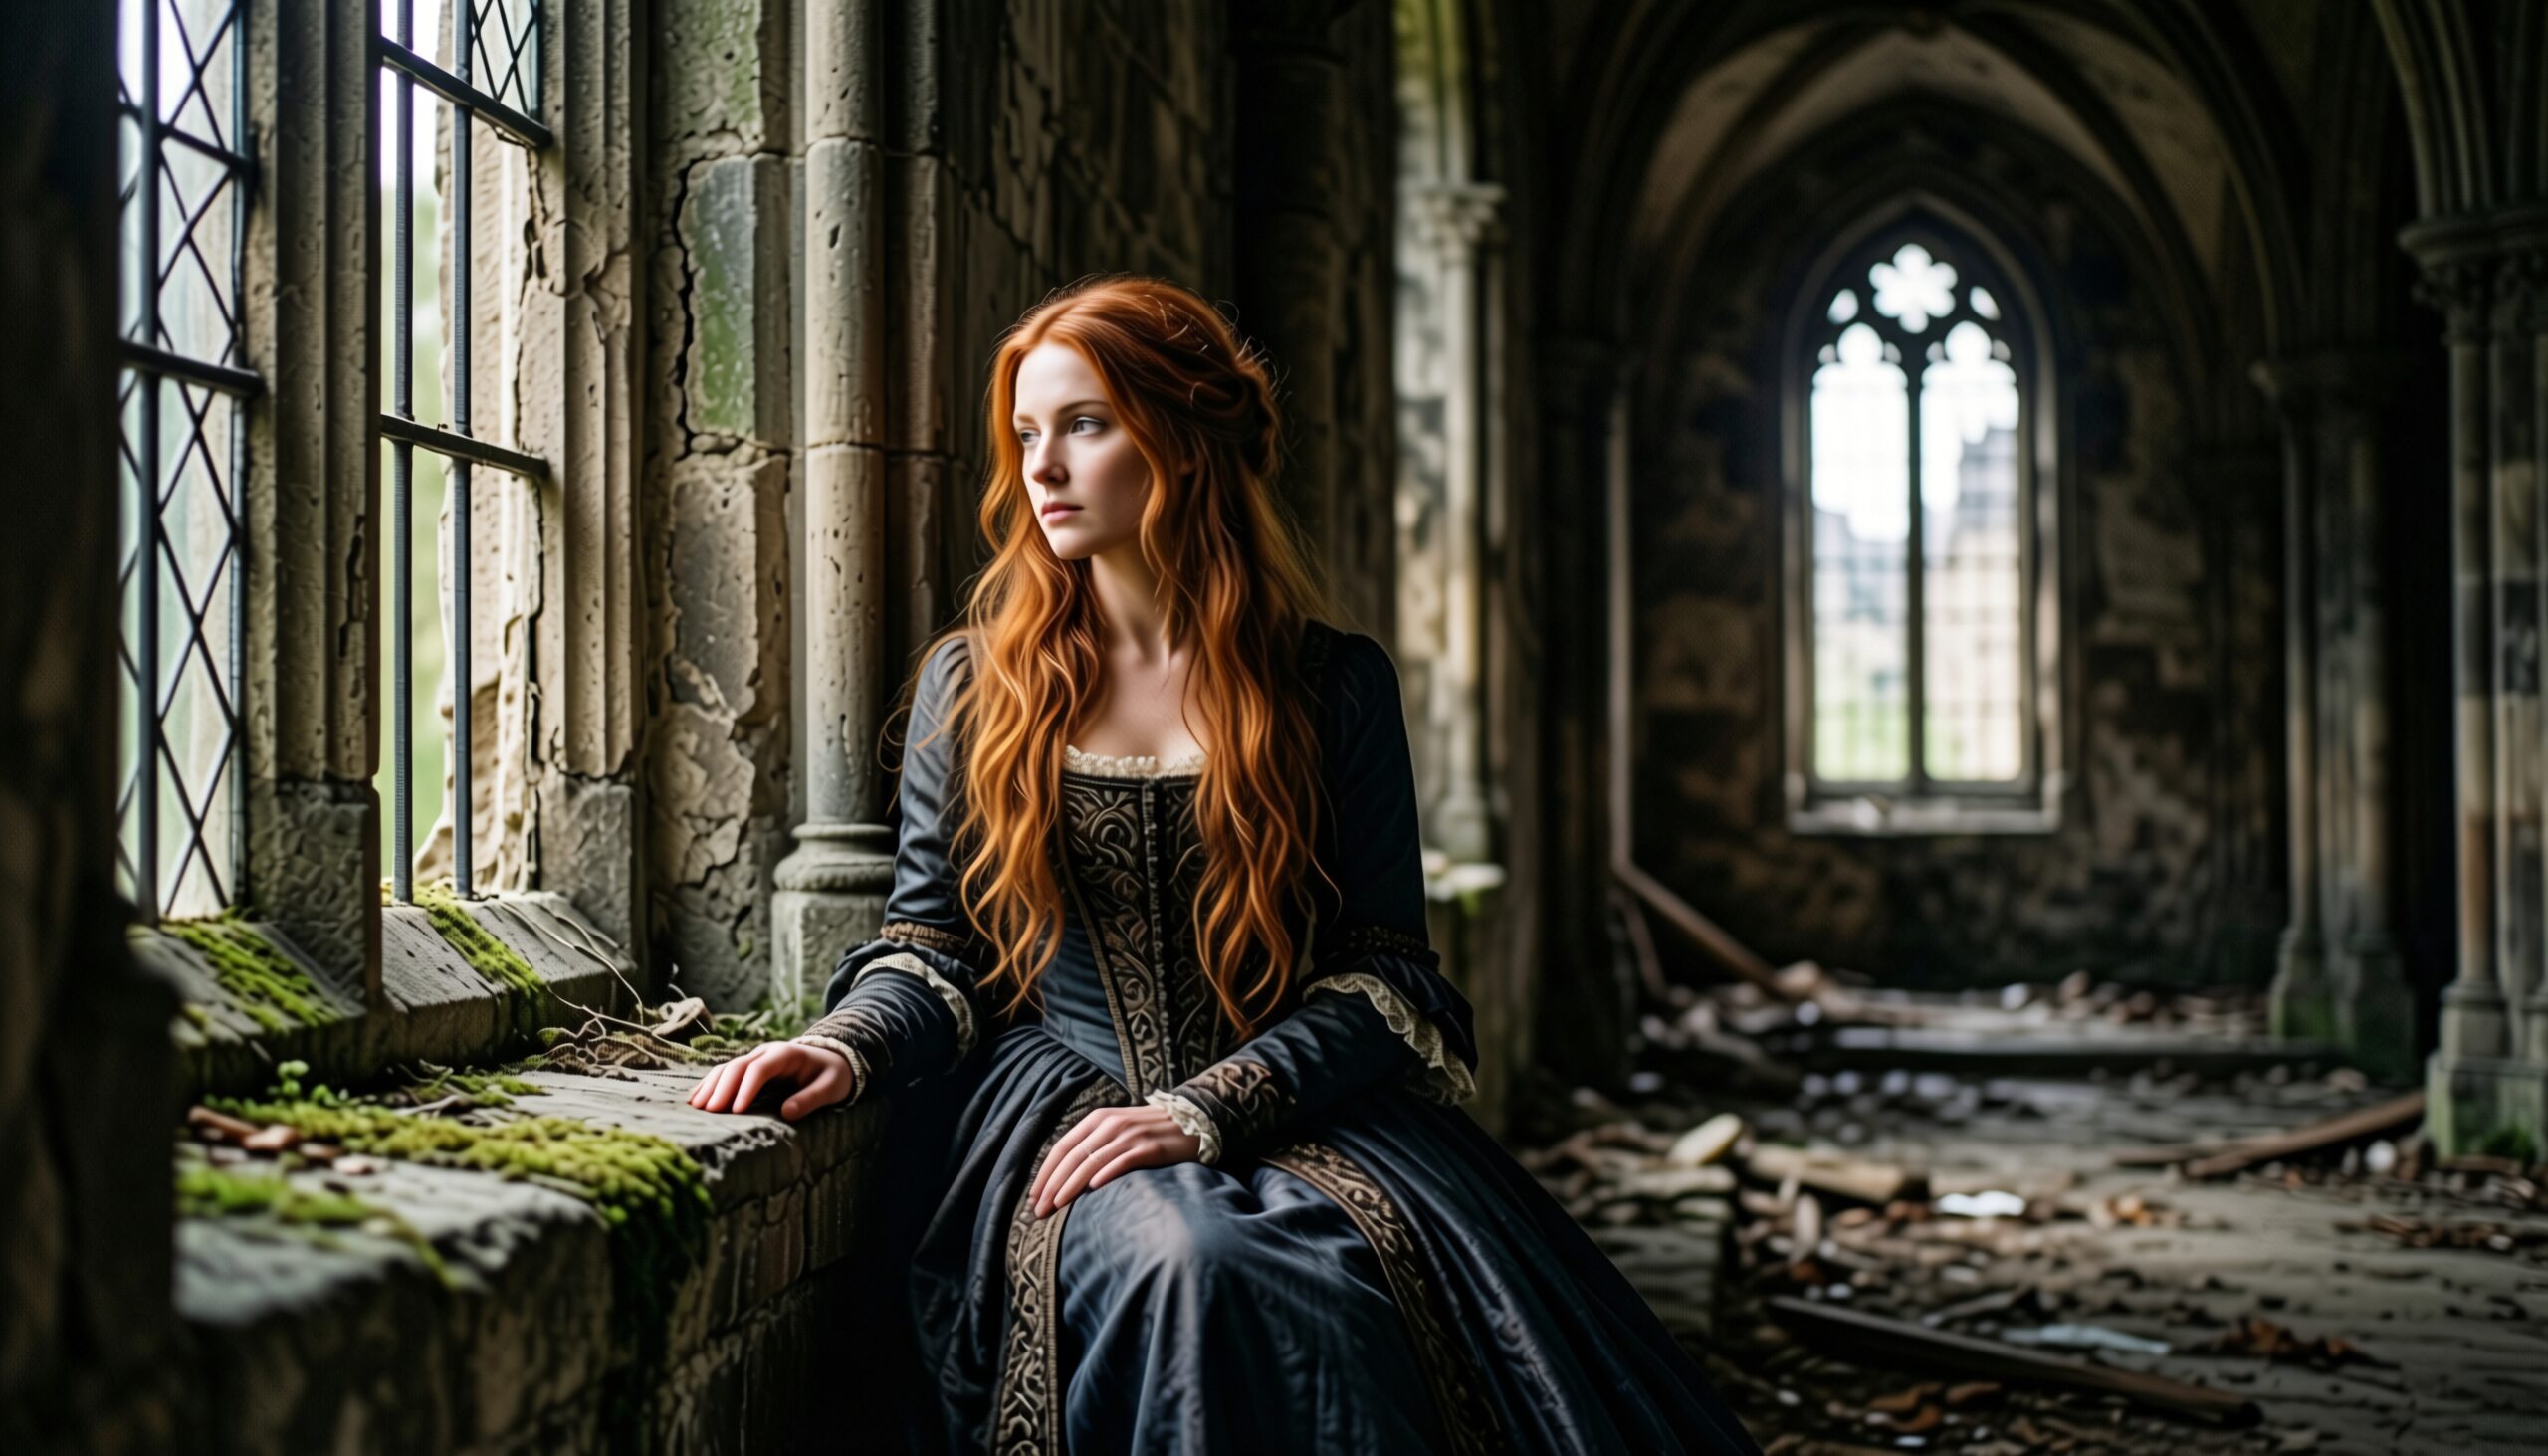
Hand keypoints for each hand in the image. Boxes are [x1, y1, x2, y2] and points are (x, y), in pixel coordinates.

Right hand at [686, 1041, 855, 1120]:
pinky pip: (725, 1073)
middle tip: (710, 1111)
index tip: (736, 1110)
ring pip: (726, 1068)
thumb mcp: (831, 1086)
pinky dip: (709, 1084)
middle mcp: (766, 1052)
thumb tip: (787, 1112)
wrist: (832, 1059)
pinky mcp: (749, 1067)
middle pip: (738, 1066)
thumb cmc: (832, 1074)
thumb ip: (812, 1098)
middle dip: (722, 1088)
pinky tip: (695, 1098)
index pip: (760, 1068)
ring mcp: (755, 1057)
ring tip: (696, 1106)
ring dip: (710, 1086)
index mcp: (786, 1054)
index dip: (746, 1088)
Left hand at [1028, 1104, 1201, 1219]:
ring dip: (1070, 1186)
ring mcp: (1129, 1135)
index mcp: (1097, 1119)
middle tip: (1038, 1211)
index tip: (1033, 1197)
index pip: (1061, 1148)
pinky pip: (1122, 1161)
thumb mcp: (1116, 1130)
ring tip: (1056, 1207)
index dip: (1045, 1174)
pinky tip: (1093, 1189)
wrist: (1191, 1121)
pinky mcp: (1149, 1147)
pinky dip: (1106, 1174)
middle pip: (1072, 1157)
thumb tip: (1062, 1177)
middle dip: (1052, 1185)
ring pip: (1091, 1162)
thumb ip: (1092, 1146)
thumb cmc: (1148, 1132)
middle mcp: (1109, 1124)